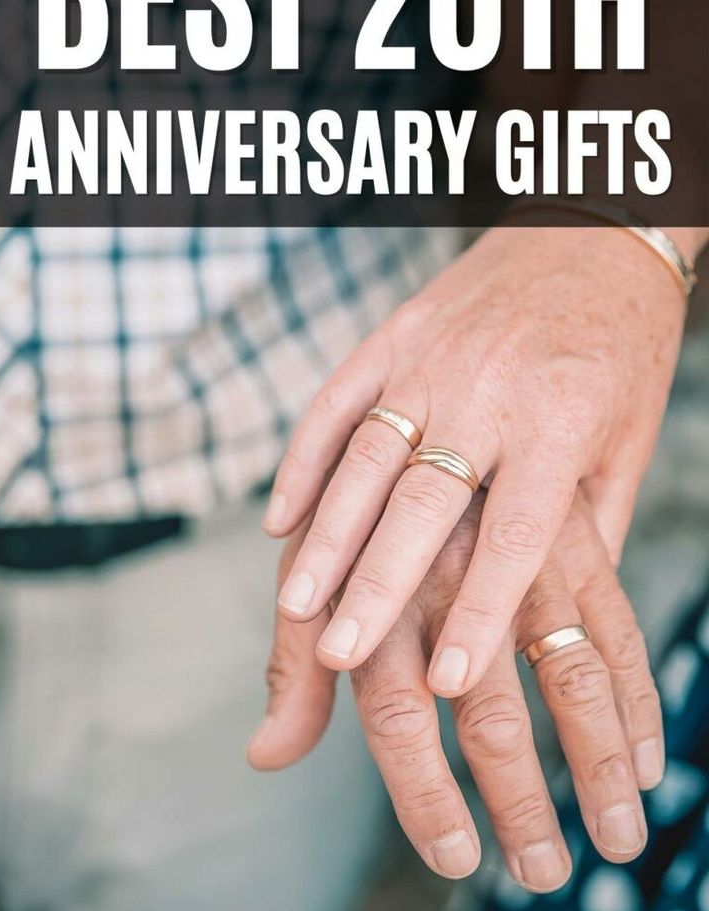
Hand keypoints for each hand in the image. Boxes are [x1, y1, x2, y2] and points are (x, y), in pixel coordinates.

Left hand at [248, 493, 662, 888]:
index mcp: (378, 596)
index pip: (397, 716)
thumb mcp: (309, 579)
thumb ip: (294, 671)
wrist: (427, 404)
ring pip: (570, 674)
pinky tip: (648, 760)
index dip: (423, 793)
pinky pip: (616, 628)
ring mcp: (520, 559)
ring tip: (616, 838)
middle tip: (545, 872)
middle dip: (519, 800)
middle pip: (488, 710)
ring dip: (597, 763)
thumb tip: (265, 756)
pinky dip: (637, 698)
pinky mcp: (572, 541)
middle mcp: (451, 580)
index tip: (455, 857)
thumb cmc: (351, 516)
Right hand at [263, 226, 684, 696]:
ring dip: (327, 534)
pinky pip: (337, 400)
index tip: (450, 681)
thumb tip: (558, 618)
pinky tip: (279, 518)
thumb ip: (592, 526)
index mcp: (562, 417)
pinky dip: (304, 461)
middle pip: (424, 500)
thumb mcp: (630, 438)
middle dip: (379, 584)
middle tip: (339, 655)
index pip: (516, 532)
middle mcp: (490, 387)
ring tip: (295, 605)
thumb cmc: (621, 345)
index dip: (482, 609)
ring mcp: (433, 355)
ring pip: (367, 454)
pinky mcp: (396, 334)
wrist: (593, 229)